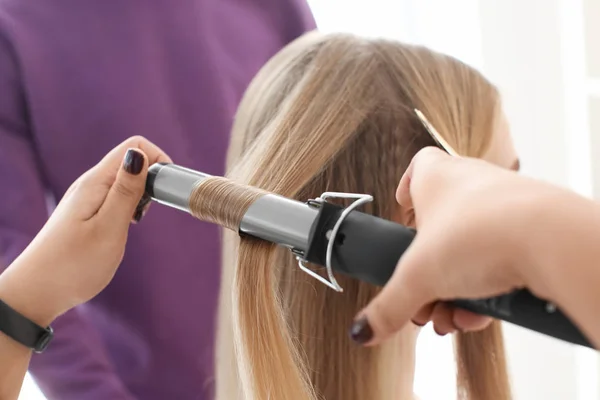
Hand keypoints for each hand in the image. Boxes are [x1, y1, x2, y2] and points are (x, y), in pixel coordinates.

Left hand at [0, 136, 170, 324]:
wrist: (37, 293)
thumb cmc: (74, 265)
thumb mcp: (108, 228)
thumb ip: (127, 192)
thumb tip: (139, 154)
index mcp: (96, 182)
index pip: (134, 146)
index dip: (157, 161)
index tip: (164, 190)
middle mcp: (91, 184)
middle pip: (131, 161)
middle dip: (151, 179)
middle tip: (148, 212)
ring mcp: (88, 199)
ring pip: (126, 180)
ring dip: (141, 195)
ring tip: (136, 222)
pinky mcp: (89, 213)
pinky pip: (117, 196)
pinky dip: (131, 207)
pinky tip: (127, 227)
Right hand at [350, 147, 554, 344]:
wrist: (550, 239)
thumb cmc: (479, 233)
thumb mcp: (418, 278)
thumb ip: (389, 306)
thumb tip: (364, 330)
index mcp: (437, 178)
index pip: (419, 167)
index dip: (407, 189)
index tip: (402, 213)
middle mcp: (473, 183)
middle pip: (441, 224)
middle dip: (429, 266)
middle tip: (421, 295)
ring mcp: (505, 204)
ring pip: (472, 248)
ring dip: (456, 287)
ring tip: (449, 317)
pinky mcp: (533, 228)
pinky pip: (501, 260)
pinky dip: (486, 290)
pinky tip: (476, 317)